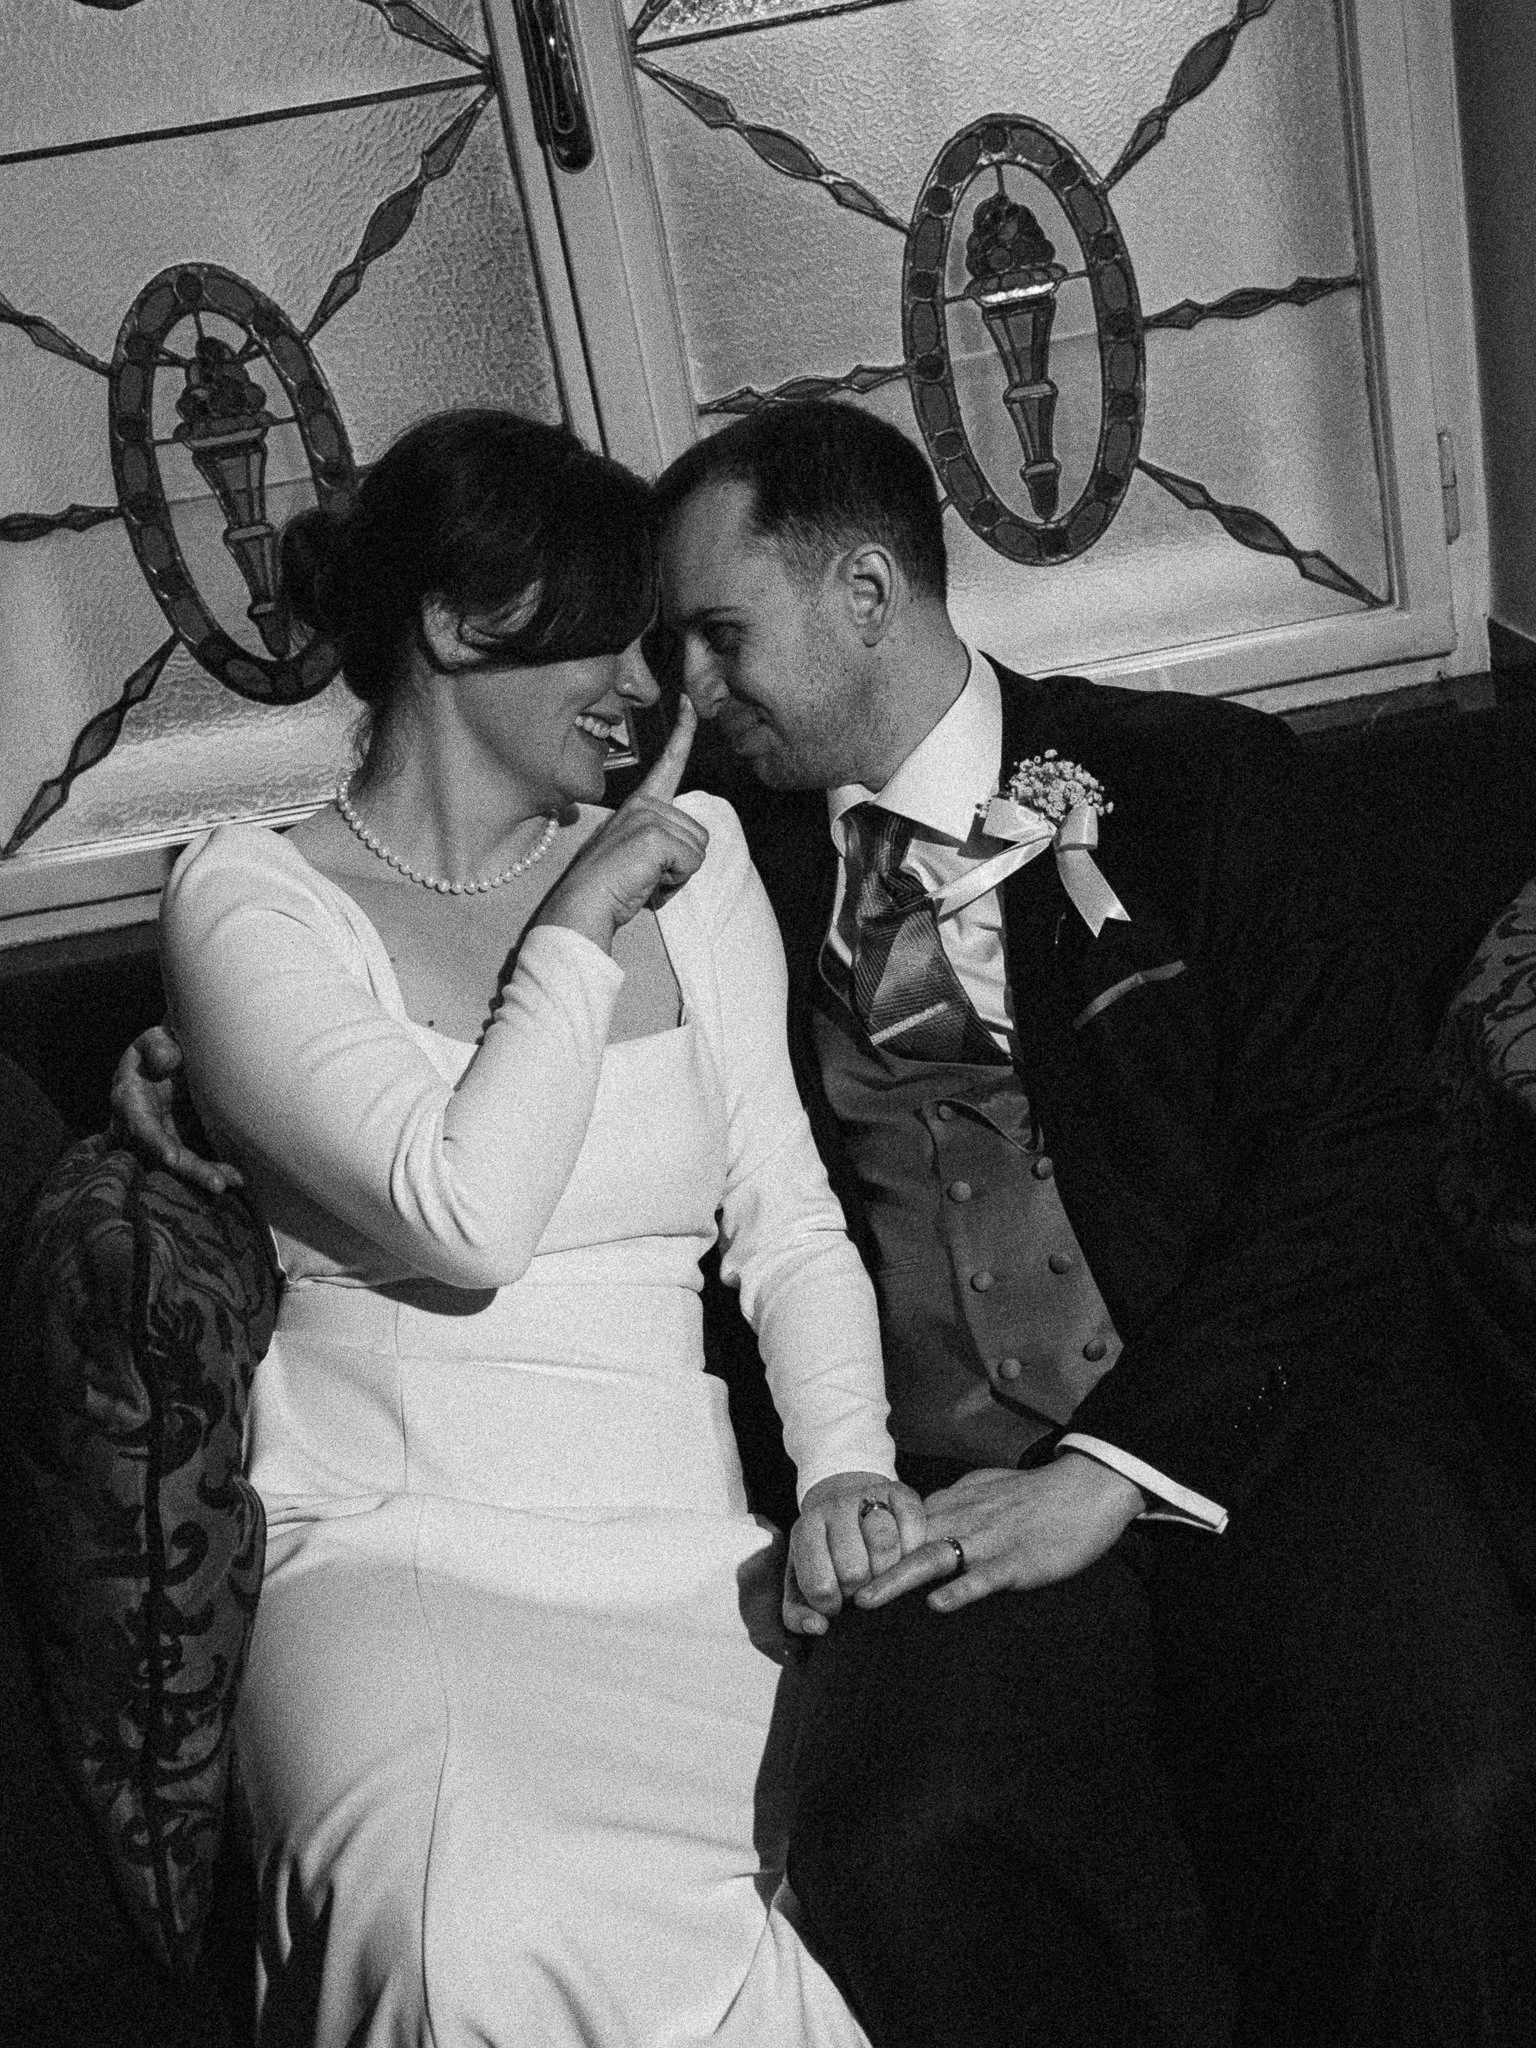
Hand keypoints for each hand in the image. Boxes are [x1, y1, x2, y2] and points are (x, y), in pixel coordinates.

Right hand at [108, 1023, 244, 1195]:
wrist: (169, 1060)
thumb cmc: (159, 1048)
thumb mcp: (154, 1040)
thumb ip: (157, 1045)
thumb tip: (168, 1059)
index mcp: (129, 1100)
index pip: (141, 1126)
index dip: (155, 1143)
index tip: (171, 1158)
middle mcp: (141, 1127)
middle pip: (163, 1155)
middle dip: (190, 1170)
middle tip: (218, 1183)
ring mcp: (161, 1139)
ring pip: (180, 1164)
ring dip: (205, 1175)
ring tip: (234, 1181)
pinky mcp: (179, 1143)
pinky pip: (194, 1161)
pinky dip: (214, 1169)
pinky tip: (237, 1177)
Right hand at [535, 699, 706, 949]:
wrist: (582, 906)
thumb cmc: (609, 887)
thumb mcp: (636, 854)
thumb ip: (659, 841)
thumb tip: (685, 852)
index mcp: (638, 804)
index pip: (668, 762)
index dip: (682, 733)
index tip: (689, 702)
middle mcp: (643, 803)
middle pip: (698, 832)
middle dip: (681, 863)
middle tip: (646, 875)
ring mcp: (647, 816)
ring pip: (698, 848)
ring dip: (679, 874)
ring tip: (645, 878)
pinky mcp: (653, 834)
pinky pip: (692, 862)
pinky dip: (676, 881)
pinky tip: (647, 883)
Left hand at [783, 1470, 925, 1635]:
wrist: (845, 1507)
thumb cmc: (825, 1555)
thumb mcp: (802, 1583)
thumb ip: (797, 1614)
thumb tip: (818, 1628)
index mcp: (805, 1529)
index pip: (820, 1586)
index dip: (831, 1606)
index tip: (836, 1604)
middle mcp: (834, 1506)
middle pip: (854, 1568)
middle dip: (861, 1591)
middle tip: (861, 1590)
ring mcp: (867, 1494)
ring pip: (884, 1542)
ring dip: (889, 1571)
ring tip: (882, 1575)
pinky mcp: (899, 1490)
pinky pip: (913, 1524)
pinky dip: (913, 1547)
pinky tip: (902, 1555)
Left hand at [854, 1453, 1145, 1614]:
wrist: (1085, 1488)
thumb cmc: (1036, 1493)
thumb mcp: (986, 1488)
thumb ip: (954, 1502)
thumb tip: (926, 1514)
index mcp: (955, 1504)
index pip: (902, 1525)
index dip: (869, 1547)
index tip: (838, 1568)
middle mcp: (964, 1520)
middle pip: (907, 1543)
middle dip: (869, 1567)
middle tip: (833, 1590)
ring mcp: (989, 1541)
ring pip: (934, 1559)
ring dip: (898, 1579)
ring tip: (867, 1600)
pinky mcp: (1017, 1561)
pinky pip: (984, 1577)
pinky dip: (960, 1590)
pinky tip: (938, 1605)